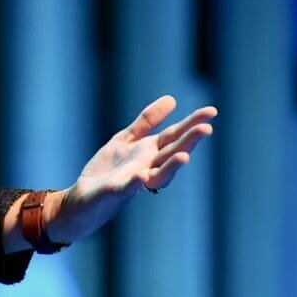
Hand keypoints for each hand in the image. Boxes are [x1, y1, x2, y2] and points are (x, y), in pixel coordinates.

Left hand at [45, 96, 215, 244]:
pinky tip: (141, 177)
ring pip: (159, 174)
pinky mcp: (117, 192)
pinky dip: (135, 182)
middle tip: (207, 128)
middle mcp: (148, 167)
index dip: (192, 123)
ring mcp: (134, 180)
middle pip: (172, 152)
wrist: (84, 197)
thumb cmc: (108, 169)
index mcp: (150, 152)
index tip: (212, 111)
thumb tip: (172, 99)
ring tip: (184, 157)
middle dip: (189, 141)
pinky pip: (127, 188)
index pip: (175, 135)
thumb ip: (148, 120)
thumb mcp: (127, 138)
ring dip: (172, 166)